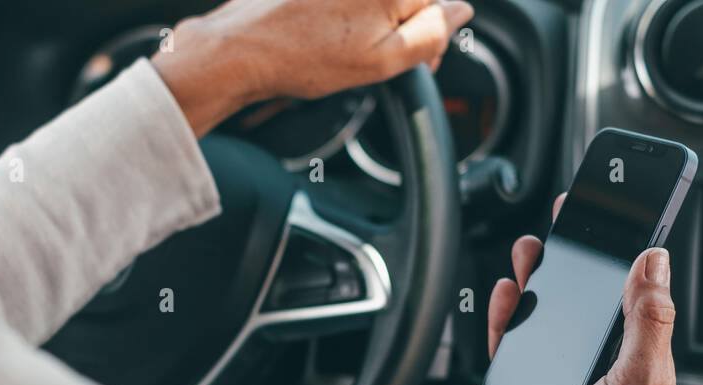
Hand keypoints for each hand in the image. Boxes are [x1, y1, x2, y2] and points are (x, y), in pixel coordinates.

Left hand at [153, 0, 474, 135]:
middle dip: (402, 24)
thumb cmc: (303, 57)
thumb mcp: (381, 60)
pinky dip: (345, 13)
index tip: (418, 61)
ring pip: (376, 2)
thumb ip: (431, 33)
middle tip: (376, 57)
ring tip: (344, 44)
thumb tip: (462, 11)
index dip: (432, 35)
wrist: (240, 49)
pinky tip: (326, 31)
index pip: (437, 1)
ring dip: (373, 20)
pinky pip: (348, 4)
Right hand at [487, 195, 677, 384]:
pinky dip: (507, 317)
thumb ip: (649, 320)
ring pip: (546, 317)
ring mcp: (559, 380)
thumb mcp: (644, 381)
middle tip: (565, 226)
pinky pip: (512, 346)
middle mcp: (600, 369)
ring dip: (537, 282)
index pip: (634, 299)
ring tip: (530, 251)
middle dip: (573, 263)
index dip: (623, 260)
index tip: (614, 224)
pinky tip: (507, 294)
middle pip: (584, 302)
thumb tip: (655, 263)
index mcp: (639, 365)